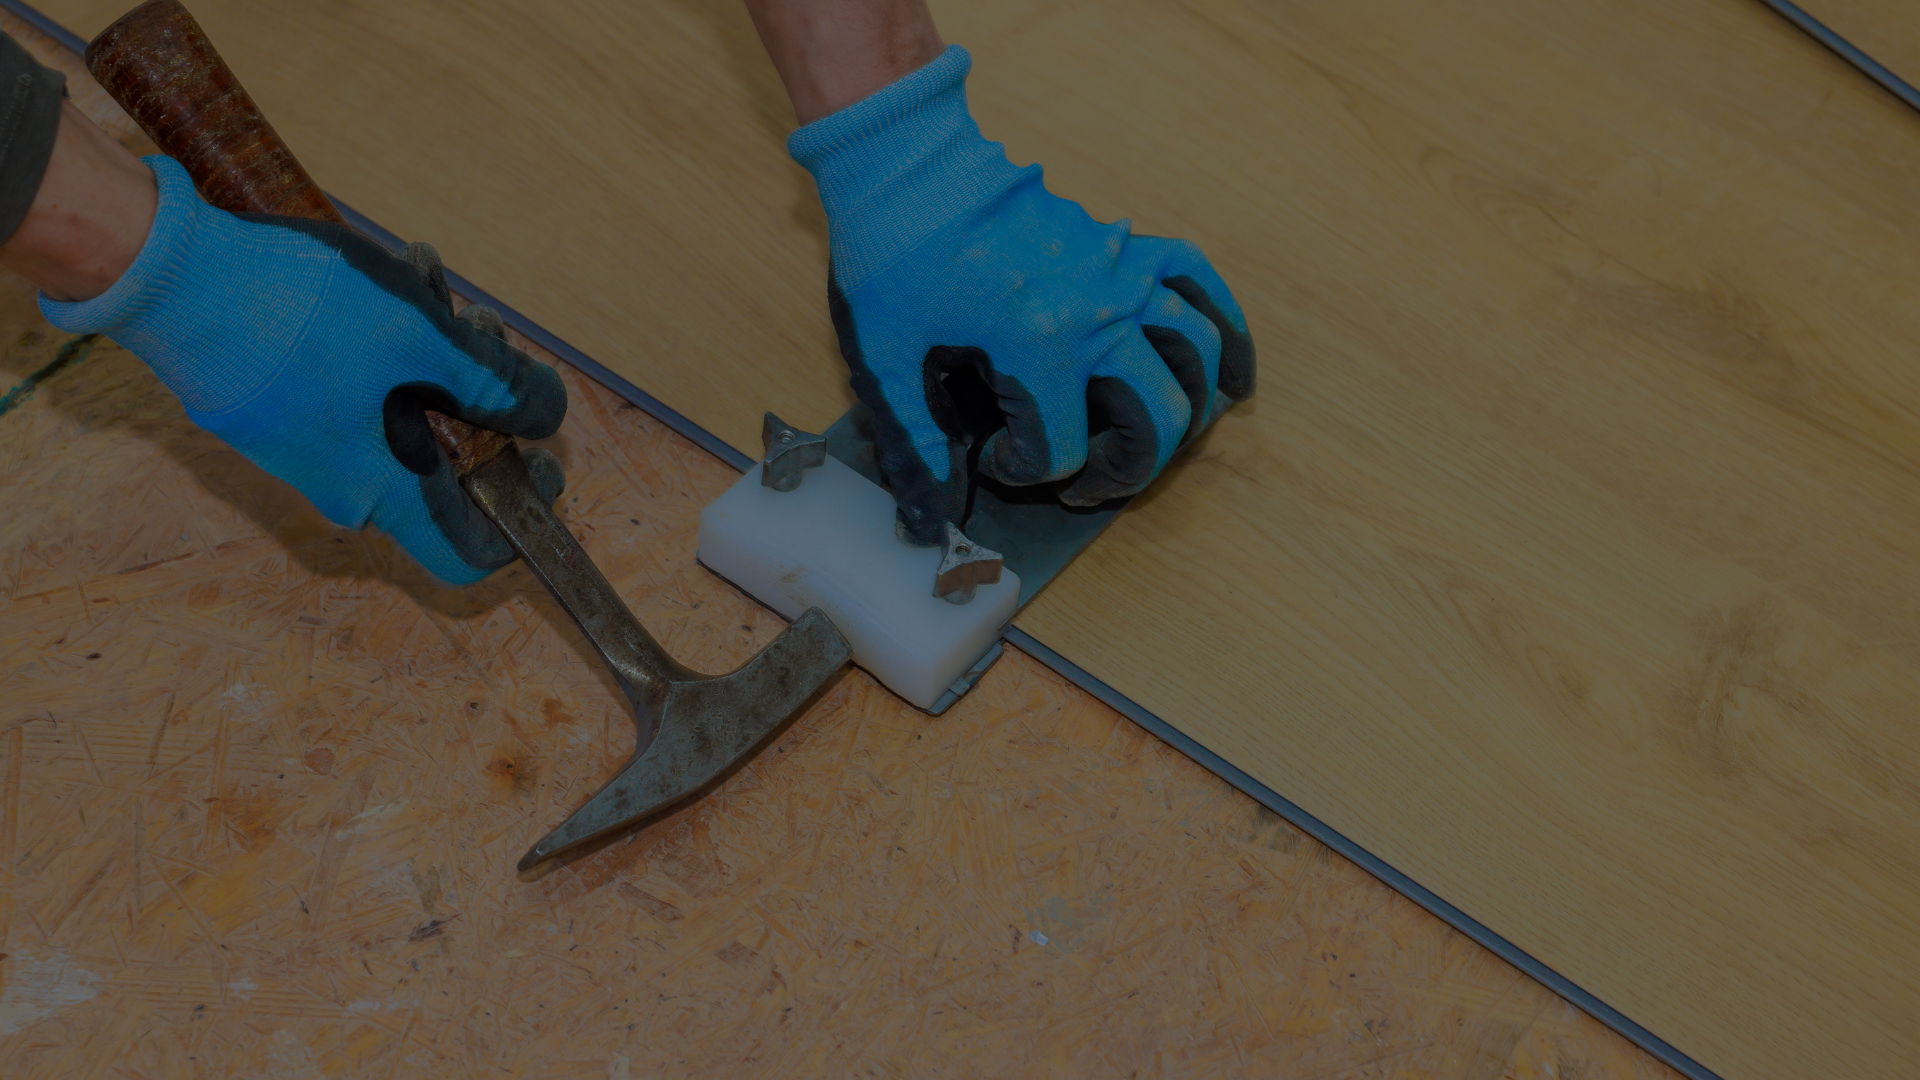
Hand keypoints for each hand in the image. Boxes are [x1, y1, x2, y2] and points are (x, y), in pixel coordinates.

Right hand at [40, 154, 566, 584]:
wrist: (165, 271)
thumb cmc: (296, 310)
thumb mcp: (422, 336)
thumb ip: (496, 385)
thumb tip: (548, 416)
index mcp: (379, 491)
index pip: (465, 555)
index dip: (521, 520)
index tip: (546, 464)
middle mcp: (337, 487)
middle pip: (443, 464)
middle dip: (479, 397)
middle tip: (483, 329)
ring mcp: (300, 448)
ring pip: (400, 412)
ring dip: (433, 353)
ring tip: (432, 278)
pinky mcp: (274, 408)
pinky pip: (354, 392)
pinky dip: (384, 342)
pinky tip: (392, 275)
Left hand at [789, 45, 1253, 543]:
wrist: (907, 166)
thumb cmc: (891, 258)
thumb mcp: (885, 360)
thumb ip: (914, 443)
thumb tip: (927, 517)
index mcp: (1038, 349)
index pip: (1062, 451)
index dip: (1025, 471)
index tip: (991, 457)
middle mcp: (1098, 314)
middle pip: (1155, 420)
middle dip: (1124, 468)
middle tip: (1083, 479)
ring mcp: (1122, 273)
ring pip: (1194, 360)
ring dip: (1182, 415)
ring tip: (1149, 443)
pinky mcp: (1127, 243)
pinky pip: (1199, 283)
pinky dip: (1226, 330)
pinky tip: (1233, 376)